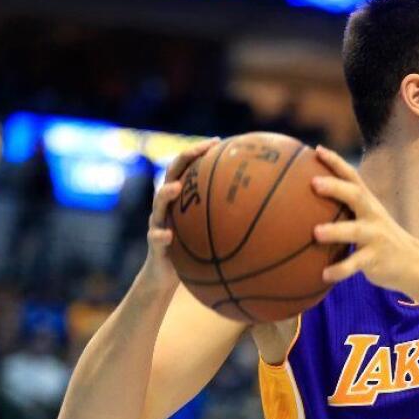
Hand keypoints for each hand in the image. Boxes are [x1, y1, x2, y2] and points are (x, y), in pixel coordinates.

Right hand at [140, 138, 220, 289]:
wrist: (165, 276)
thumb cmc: (194, 252)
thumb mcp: (212, 234)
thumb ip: (227, 220)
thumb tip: (264, 212)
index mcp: (180, 201)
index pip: (187, 169)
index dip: (198, 153)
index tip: (216, 141)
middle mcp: (167, 208)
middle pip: (170, 176)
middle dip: (183, 160)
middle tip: (198, 151)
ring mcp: (157, 224)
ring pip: (157, 205)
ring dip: (165, 194)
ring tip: (175, 188)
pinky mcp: (154, 245)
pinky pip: (155, 239)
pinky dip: (160, 236)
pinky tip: (169, 236)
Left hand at [309, 146, 418, 290]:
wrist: (412, 263)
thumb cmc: (378, 239)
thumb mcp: (366, 219)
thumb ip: (345, 210)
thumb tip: (304, 205)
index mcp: (368, 203)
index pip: (352, 176)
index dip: (335, 162)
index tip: (316, 150)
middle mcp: (373, 215)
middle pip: (356, 196)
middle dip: (336, 187)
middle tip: (314, 183)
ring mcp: (376, 237)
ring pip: (356, 231)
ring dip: (336, 231)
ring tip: (316, 232)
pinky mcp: (376, 259)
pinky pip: (356, 264)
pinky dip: (340, 270)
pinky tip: (323, 275)